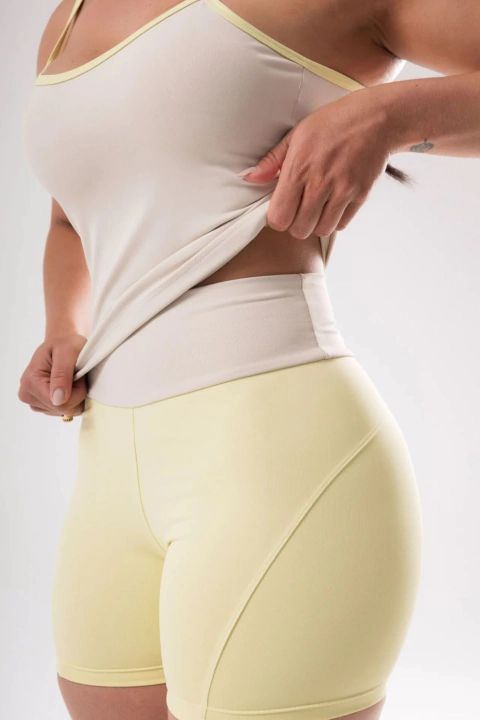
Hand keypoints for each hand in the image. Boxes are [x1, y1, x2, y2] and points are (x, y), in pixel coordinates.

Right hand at [18, 333, 87, 417]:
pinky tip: (67, 386)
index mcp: (31, 382)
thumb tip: (58, 400)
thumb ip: (62, 375)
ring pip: (65, 412)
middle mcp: (27, 395)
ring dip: (74, 396)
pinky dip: (71, 399)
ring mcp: (34, 403)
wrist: (62, 343)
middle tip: (75, 375)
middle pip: (63, 410)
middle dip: (76, 394)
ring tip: (70, 378)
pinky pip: (65, 411)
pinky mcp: (42, 406)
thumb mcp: (68, 352)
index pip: (60, 404)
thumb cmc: (65, 344)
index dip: (77, 391)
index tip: (78, 374)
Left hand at [238, 90, 392, 238]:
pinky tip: (334, 204)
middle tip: (299, 209)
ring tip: (317, 207)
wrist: (377, 119)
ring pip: (321, 230)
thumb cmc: (334, 123)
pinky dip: (336, 219)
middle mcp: (320, 183)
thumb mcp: (297, 134)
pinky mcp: (360, 195)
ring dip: (316, 224)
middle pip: (299, 230)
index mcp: (299, 168)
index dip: (278, 218)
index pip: (279, 217)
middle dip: (296, 224)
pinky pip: (341, 224)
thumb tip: (250, 177)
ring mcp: (342, 191)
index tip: (283, 208)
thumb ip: (272, 160)